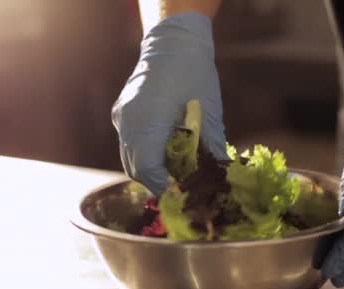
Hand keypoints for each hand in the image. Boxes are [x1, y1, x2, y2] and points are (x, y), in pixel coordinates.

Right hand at [111, 12, 226, 194]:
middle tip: (180, 187)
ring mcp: (122, 116)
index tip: (182, 193)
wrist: (174, 40)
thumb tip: (221, 176)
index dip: (164, 186)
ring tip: (173, 172)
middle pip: (134, 167)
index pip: (148, 168)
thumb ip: (212, 147)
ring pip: (128, 156)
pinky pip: (128, 142)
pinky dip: (143, 153)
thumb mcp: (208, 112)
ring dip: (149, 169)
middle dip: (156, 181)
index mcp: (148, 121)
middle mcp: (128, 121)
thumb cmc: (195, 73)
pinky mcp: (121, 112)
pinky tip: (163, 152)